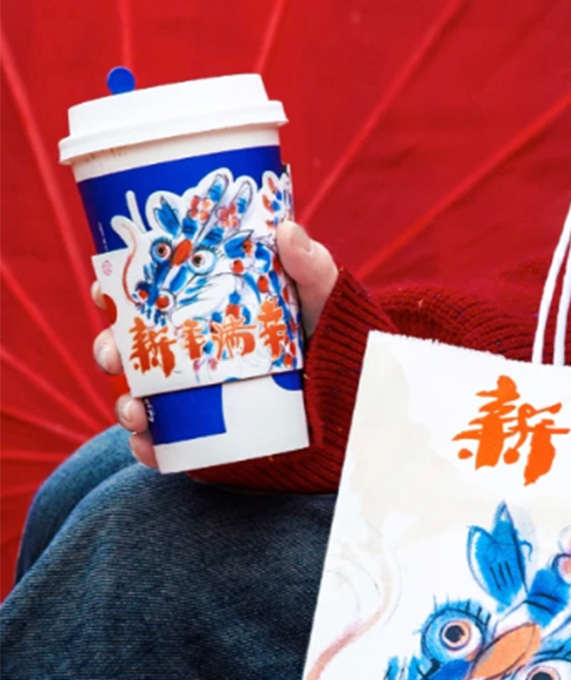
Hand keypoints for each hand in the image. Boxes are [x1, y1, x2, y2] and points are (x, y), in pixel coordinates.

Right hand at [92, 221, 338, 466]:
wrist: (358, 395)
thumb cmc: (332, 334)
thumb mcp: (322, 296)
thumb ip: (310, 266)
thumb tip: (285, 230)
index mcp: (203, 309)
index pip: (146, 295)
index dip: (114, 291)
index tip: (104, 290)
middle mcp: (192, 351)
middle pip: (132, 347)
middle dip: (109, 350)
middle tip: (112, 356)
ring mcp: (197, 394)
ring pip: (142, 397)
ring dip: (125, 405)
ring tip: (135, 412)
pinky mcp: (209, 434)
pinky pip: (169, 444)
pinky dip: (151, 449)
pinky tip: (149, 447)